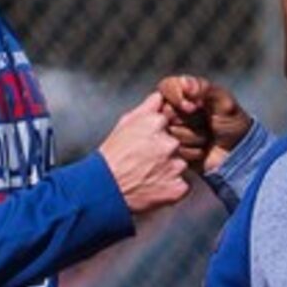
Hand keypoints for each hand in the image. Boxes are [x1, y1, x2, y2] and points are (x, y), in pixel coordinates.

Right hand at [97, 93, 189, 219]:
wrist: (103, 189)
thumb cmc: (111, 157)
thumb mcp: (124, 124)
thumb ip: (146, 108)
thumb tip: (160, 96)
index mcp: (156, 123)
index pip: (168, 123)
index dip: (158, 134)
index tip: (146, 143)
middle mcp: (169, 143)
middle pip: (176, 144)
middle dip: (165, 151)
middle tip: (146, 161)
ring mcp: (175, 166)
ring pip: (180, 165)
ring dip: (169, 170)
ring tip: (148, 175)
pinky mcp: (178, 187)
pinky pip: (182, 185)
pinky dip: (172, 187)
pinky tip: (155, 187)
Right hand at [157, 74, 252, 174]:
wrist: (238, 152)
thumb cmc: (233, 122)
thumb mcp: (224, 102)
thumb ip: (205, 89)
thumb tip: (184, 82)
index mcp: (184, 93)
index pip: (165, 87)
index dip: (176, 97)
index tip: (192, 107)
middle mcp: (174, 111)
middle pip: (166, 113)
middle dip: (190, 121)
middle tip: (206, 123)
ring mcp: (172, 132)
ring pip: (171, 134)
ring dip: (194, 137)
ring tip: (207, 137)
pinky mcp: (173, 152)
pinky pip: (175, 151)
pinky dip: (193, 152)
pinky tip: (203, 150)